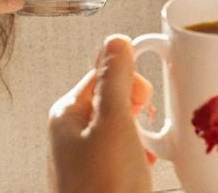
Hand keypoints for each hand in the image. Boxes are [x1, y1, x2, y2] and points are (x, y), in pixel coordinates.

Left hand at [48, 35, 154, 192]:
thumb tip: (115, 41)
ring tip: (150, 148)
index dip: (131, 80)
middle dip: (141, 108)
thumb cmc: (103, 191)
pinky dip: (142, 155)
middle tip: (150, 124)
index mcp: (67, 113)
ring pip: (124, 128)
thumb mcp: (114, 124)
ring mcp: (86, 160)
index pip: (102, 72)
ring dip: (144, 133)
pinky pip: (127, 154)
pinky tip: (149, 166)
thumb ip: (115, 79)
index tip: (149, 92)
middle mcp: (71, 135)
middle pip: (114, 99)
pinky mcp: (102, 180)